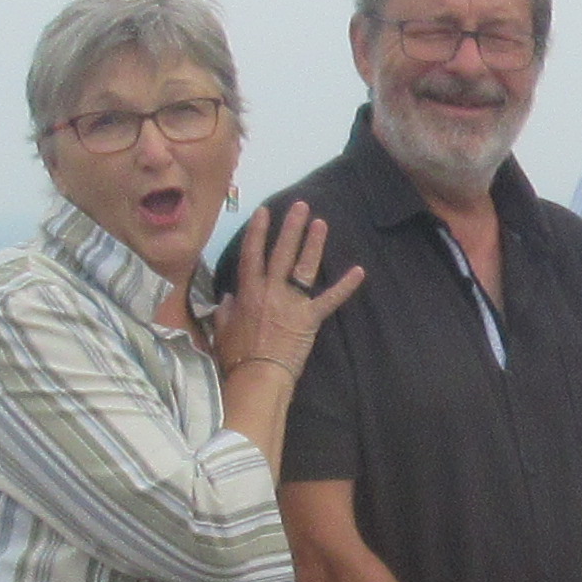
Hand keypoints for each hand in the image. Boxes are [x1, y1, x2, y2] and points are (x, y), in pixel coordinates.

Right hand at [212, 203, 366, 375]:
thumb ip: (226, 311)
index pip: (252, 254)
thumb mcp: (222, 330)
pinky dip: (346, 286)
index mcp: (248, 291)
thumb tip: (228, 298)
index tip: (264, 212)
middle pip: (281, 252)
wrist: (258, 375)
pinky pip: (330, 299)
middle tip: (301, 206)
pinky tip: (359, 270)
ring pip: (303, 266)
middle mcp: (270, 290)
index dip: (258, 231)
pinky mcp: (310, 317)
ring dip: (313, 243)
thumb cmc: (237, 356)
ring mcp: (292, 302)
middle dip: (291, 227)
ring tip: (321, 223)